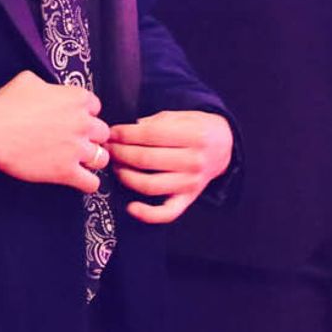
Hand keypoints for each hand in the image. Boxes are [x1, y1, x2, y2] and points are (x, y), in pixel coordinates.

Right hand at [0, 71, 108, 191]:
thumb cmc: (7, 105)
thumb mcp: (28, 80)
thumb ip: (48, 85)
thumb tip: (48, 89)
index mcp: (77, 98)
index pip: (95, 107)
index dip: (84, 114)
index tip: (73, 120)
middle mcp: (83, 123)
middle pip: (102, 132)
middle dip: (90, 137)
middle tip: (73, 140)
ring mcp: (77, 149)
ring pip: (102, 157)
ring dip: (91, 159)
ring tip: (77, 160)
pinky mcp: (67, 172)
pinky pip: (92, 183)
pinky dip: (87, 183)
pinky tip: (77, 178)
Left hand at [107, 108, 232, 222]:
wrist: (223, 146)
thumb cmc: (196, 128)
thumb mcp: (181, 116)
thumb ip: (155, 123)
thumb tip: (124, 133)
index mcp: (194, 136)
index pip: (150, 135)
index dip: (125, 134)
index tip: (111, 133)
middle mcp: (194, 161)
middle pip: (146, 160)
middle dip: (120, 153)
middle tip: (108, 148)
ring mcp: (191, 183)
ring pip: (150, 185)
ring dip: (125, 176)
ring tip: (116, 166)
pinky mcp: (188, 199)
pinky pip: (166, 213)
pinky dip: (147, 214)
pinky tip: (131, 207)